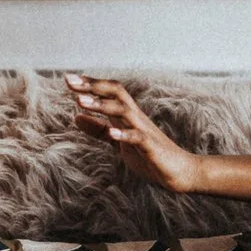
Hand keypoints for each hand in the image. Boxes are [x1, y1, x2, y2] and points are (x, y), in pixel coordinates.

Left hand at [65, 74, 202, 193]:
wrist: (181, 171)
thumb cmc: (150, 156)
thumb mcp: (118, 141)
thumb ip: (99, 129)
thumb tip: (75, 117)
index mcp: (127, 115)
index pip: (109, 92)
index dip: (90, 85)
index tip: (69, 79)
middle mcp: (136, 118)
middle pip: (116, 93)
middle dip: (93, 87)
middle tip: (70, 82)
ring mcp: (144, 131)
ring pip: (124, 111)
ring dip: (102, 106)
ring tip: (81, 102)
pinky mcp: (152, 148)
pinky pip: (138, 138)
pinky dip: (124, 134)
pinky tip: (111, 134)